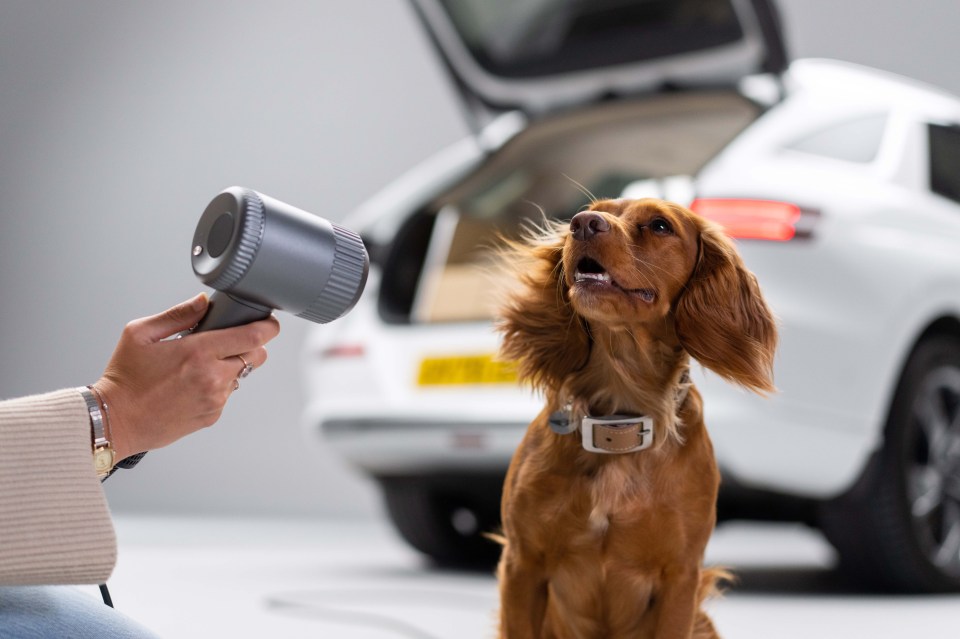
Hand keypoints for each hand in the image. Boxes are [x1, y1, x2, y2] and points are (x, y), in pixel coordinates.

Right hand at [93, 293, 280, 460]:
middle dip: (251, 345)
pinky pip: (227, 394)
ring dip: (231, 366)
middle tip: (230, 341)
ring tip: (200, 365)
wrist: (116, 420)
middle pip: (257, 355)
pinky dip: (217, 385)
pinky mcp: (212, 415)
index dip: (268, 326)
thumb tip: (204, 302)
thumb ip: (178, 314)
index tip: (269, 322)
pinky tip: (192, 384)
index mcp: (198, 352)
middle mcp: (213, 376)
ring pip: (241, 375)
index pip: (253, 336)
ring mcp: (215, 398)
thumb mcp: (141, 334)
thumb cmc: (125, 377)